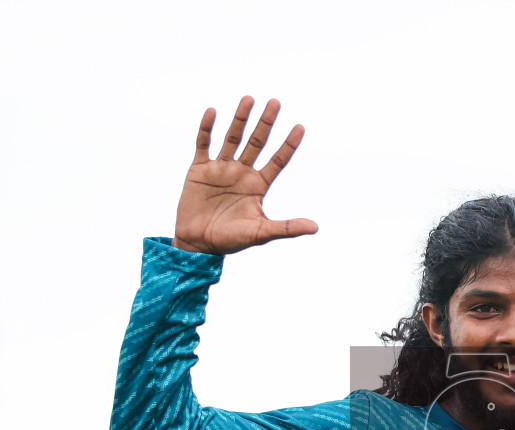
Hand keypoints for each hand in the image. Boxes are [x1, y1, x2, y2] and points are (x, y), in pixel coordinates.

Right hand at [173, 97, 317, 254]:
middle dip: (266, 123)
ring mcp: (220, 168)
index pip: (278, 161)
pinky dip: (206, 129)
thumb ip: (287, 228)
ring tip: (249, 99)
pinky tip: (213, 112)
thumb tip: (315, 227)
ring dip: (240, 119)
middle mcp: (242, 172)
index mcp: (258, 185)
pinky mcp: (199, 169)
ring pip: (232, 138)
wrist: (198, 245)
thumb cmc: (231, 240)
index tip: (300, 127)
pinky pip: (203, 144)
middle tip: (276, 102)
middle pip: (257, 143)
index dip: (289, 145)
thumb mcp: (261, 233)